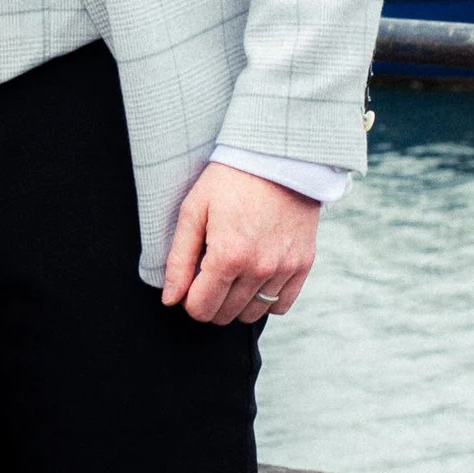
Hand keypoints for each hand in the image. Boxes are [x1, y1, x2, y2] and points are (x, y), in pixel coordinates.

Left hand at [160, 165, 319, 327]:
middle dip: (210, 301)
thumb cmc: (230, 180)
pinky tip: (255, 279)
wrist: (278, 157)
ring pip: (252, 314)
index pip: (201, 308)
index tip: (190, 282)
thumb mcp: (194, 211)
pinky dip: (265, 300)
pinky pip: (281, 305)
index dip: (188, 300)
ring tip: (231, 275)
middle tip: (208, 275)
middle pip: (224, 315)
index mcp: (227, 256)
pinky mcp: (303, 265)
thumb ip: (179, 260)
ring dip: (236, 303)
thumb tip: (170, 300)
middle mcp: (259, 268)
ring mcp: (284, 269)